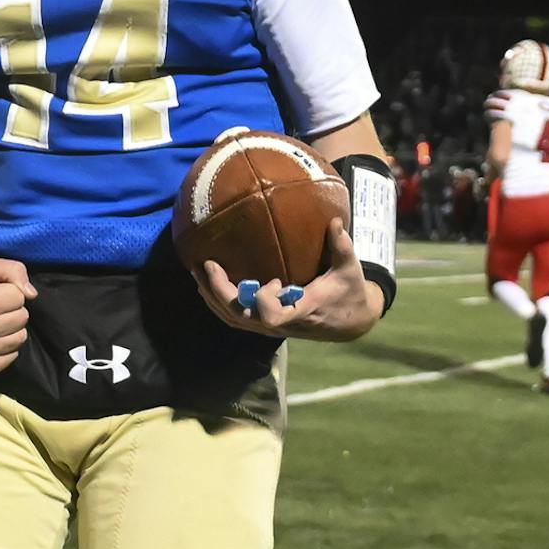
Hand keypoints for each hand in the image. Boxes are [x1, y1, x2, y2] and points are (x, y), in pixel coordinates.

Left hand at [198, 218, 380, 341]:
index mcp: (302, 311)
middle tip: (207, 265)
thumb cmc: (348, 292)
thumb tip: (335, 221)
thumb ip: (342, 247)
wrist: (349, 322)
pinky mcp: (264, 325)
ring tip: (197, 272)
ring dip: (213, 297)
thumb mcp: (350, 270)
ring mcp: (270, 327)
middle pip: (241, 318)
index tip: (272, 281)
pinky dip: (219, 302)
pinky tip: (208, 283)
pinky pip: (235, 317)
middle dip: (221, 293)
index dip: (264, 303)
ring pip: (234, 320)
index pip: (274, 319)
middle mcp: (282, 324)